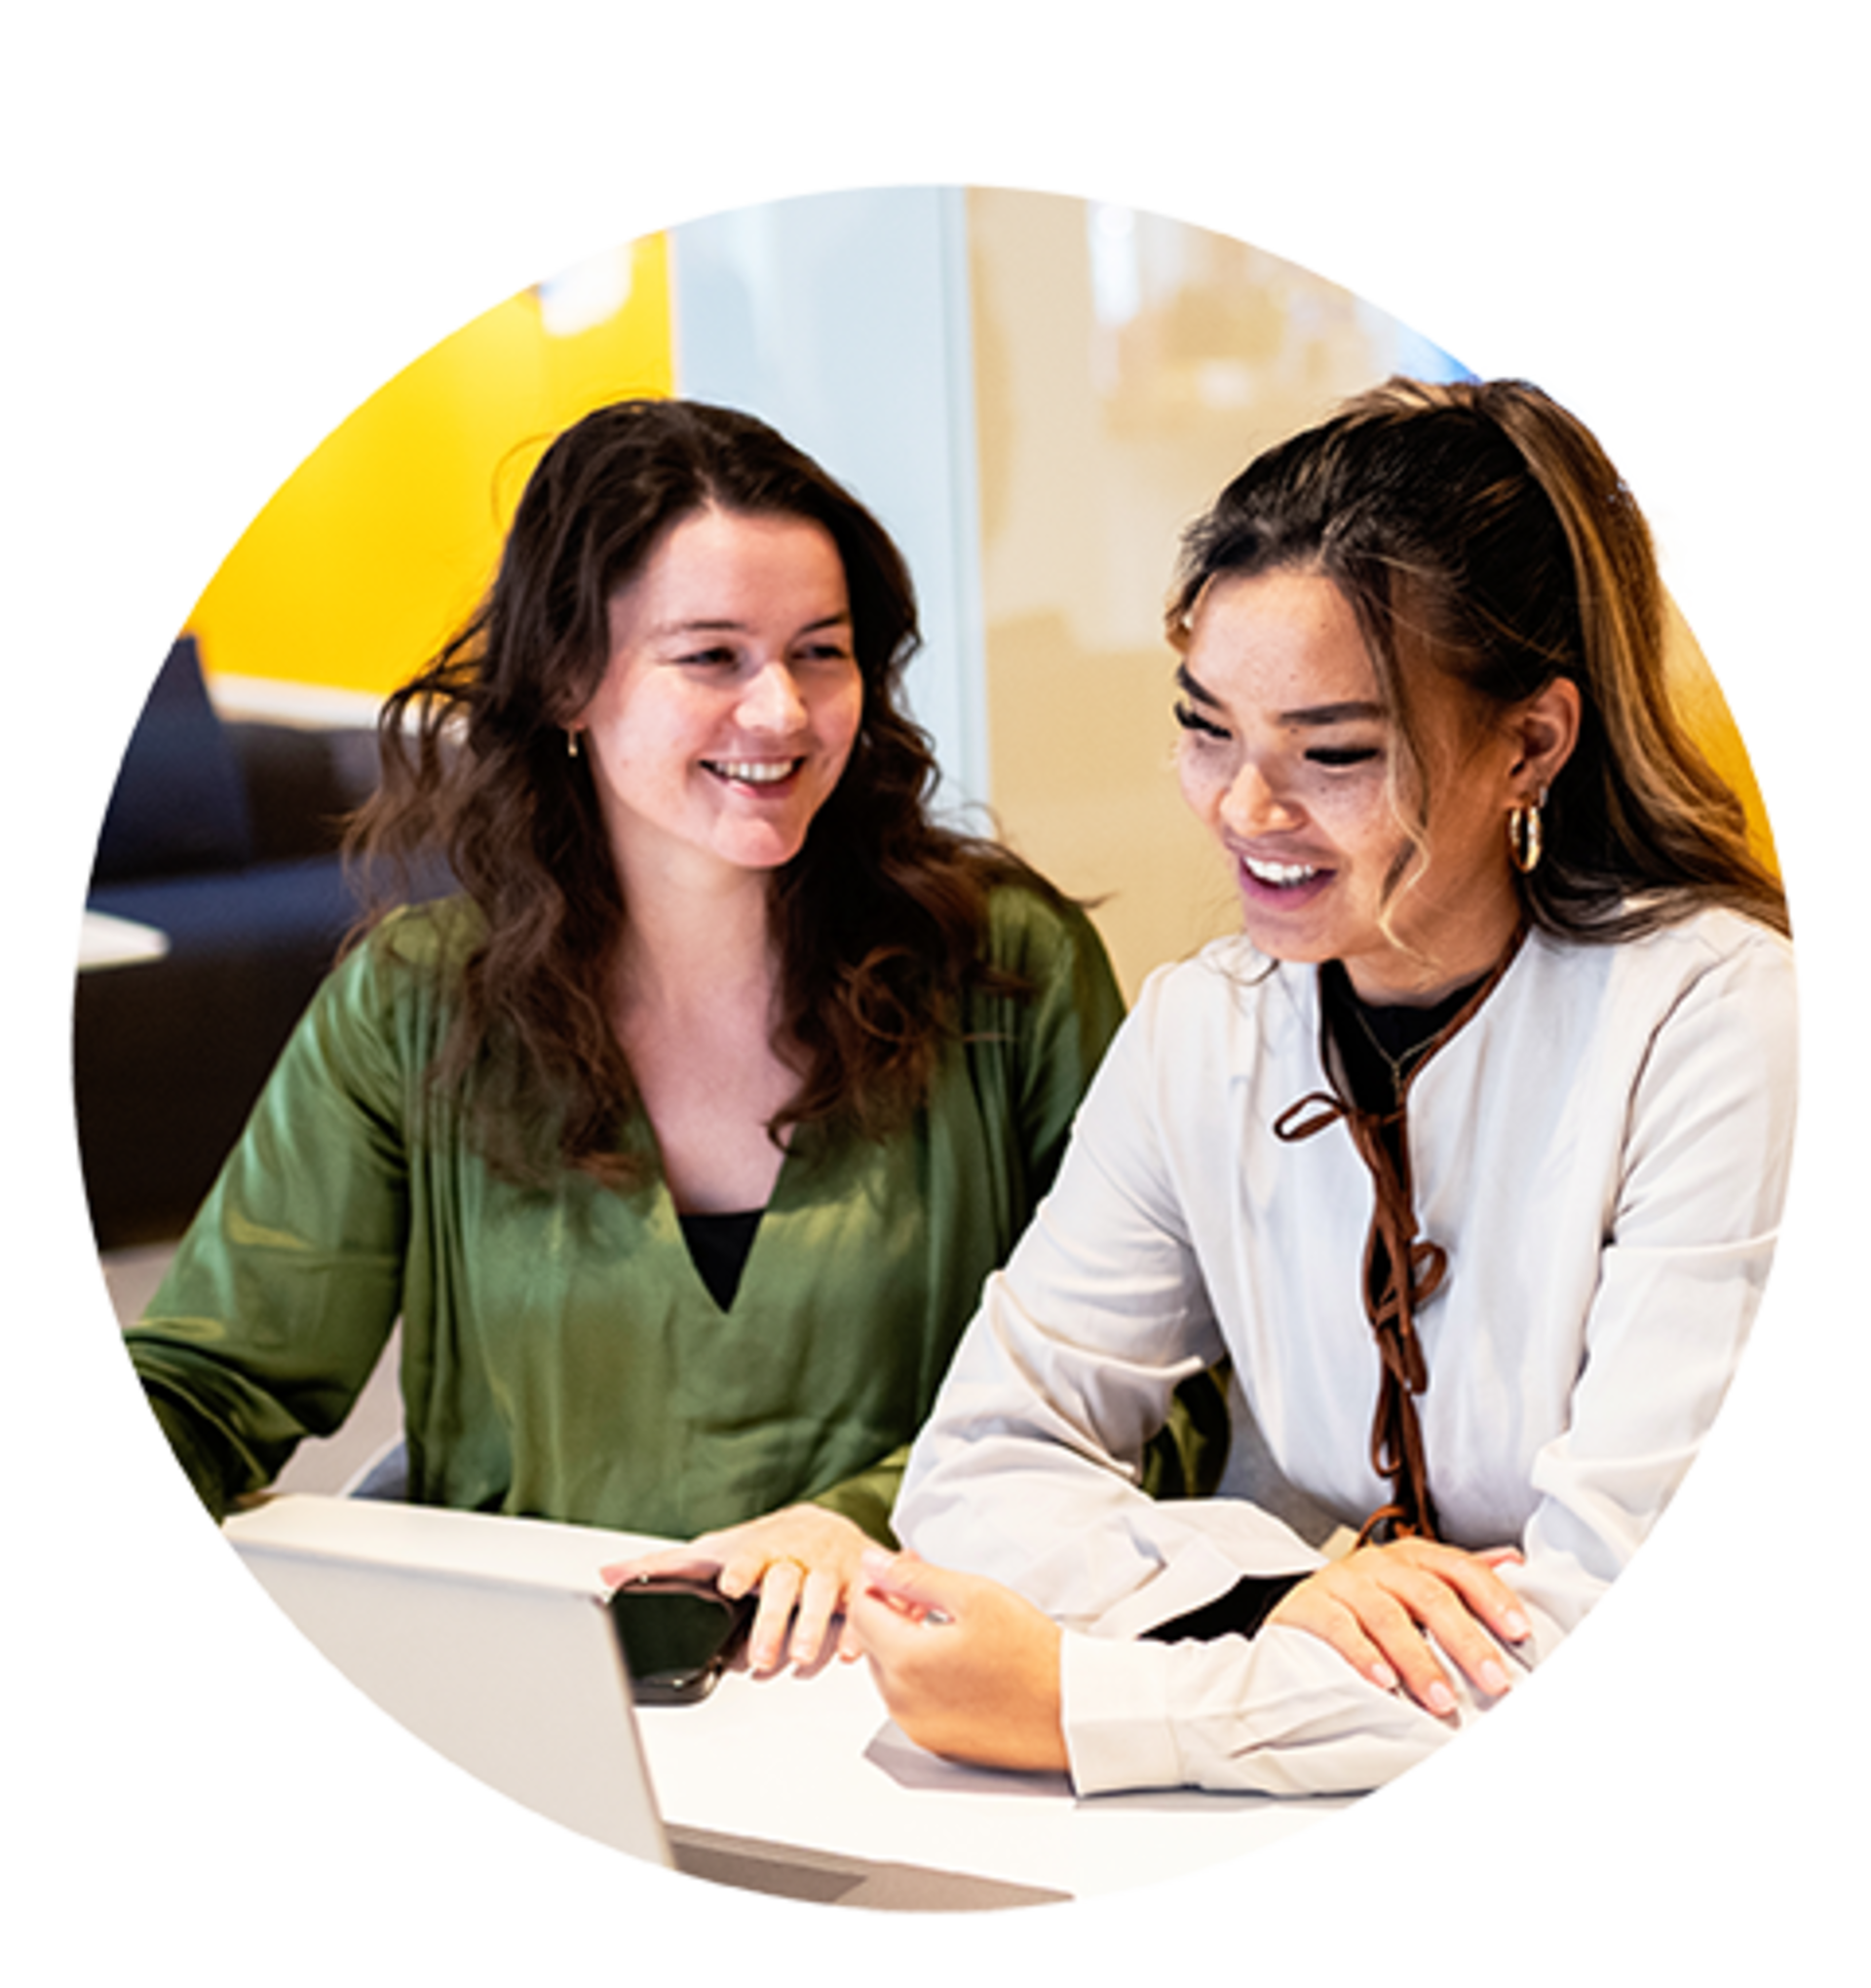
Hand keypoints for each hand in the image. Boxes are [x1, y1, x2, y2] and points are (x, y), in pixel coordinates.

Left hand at [601, 1506, 875, 1676]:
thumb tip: (608, 1575)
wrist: (823, 1524)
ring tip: (801, 1656)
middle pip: (784, 1584)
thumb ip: (665, 1567)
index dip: (743, 1568)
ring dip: (813, 1626)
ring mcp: (827, 1567)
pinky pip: (862, 1603)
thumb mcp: (715, 1551)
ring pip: (823, 1595)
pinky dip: (859, 1628)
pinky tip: (850, 1651)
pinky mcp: (856, 1581)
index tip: (733, 1584)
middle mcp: (794, 1556)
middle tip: (763, 1657)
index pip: (749, 1555)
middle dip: (774, 1619)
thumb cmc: (763, 1546)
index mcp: (759, 1548)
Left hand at [846, 1549, 1068, 1773]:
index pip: (860, 1611)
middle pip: (872, 1644)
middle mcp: (902, 1703)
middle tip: (931, 1596)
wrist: (1074, 1710)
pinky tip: (959, 1662)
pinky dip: (922, 1678)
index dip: (881, 1583)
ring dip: (906, 1645)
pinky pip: (911, 1703)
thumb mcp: (973, 1595)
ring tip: (950, 1627)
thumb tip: (873, 1563)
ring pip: (889, 1674)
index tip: (908, 1572)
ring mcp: (919, 1728)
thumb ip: (914, 1577)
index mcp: (906, 1662)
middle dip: (891, 1613)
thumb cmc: (1032, 1653)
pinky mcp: (938, 1744)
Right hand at [1265, 1539, 1531, 1715]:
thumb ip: (1461, 1578)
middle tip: (1495, 1680)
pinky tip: (1385, 1683)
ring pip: (1387, 1616)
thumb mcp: (1414, 1587)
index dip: (1493, 1597)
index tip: (1520, 1631)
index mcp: (1412, 1557)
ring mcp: (1342, 1581)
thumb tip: (1516, 1563)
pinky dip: (1364, 1656)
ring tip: (1443, 1700)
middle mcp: (1379, 1563)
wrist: (1298, 1612)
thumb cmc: (1367, 1604)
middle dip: (1466, 1640)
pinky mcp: (1310, 1605)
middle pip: (1429, 1595)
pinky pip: (1340, 1629)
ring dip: (1419, 1661)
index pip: (1460, 1568)